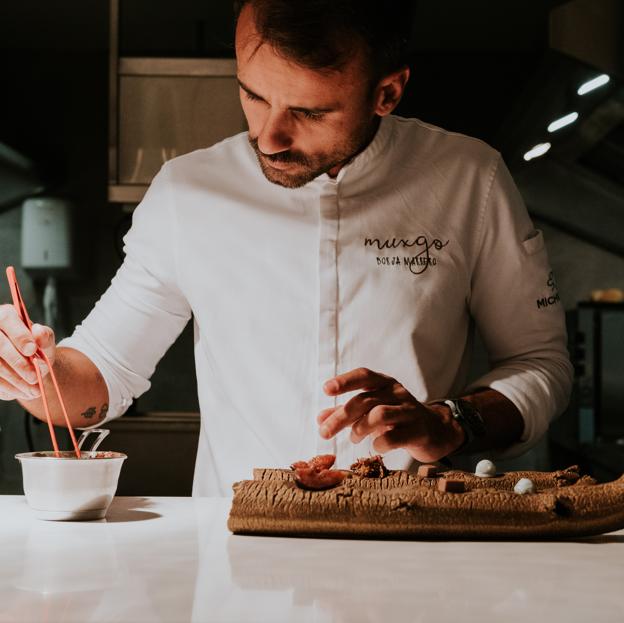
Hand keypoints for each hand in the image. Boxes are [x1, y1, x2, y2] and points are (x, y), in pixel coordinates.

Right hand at [0, 304, 55, 401]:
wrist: (29, 365)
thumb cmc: (36, 349)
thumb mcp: (45, 341)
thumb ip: (44, 336)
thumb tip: (38, 331)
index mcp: (5, 316)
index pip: (6, 319)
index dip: (18, 336)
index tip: (32, 350)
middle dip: (18, 364)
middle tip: (35, 377)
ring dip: (15, 380)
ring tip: (33, 391)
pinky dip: (8, 389)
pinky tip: (22, 393)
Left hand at [317, 367, 464, 462]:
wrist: (435, 430)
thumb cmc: (398, 418)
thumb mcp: (371, 411)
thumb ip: (347, 413)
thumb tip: (320, 418)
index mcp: (385, 384)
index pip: (364, 376)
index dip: (344, 381)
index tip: (326, 390)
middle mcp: (397, 393)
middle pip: (364, 400)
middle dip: (341, 417)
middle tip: (324, 432)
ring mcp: (409, 411)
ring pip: (380, 414)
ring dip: (360, 428)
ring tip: (354, 438)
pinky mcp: (419, 431)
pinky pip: (396, 436)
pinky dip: (380, 443)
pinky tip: (376, 447)